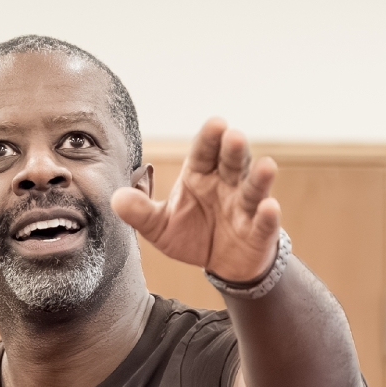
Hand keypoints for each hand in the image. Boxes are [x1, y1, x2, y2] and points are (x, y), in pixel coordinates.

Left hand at [111, 118, 280, 282]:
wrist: (220, 264)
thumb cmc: (191, 234)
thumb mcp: (159, 227)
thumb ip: (140, 212)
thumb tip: (115, 198)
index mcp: (200, 176)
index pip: (204, 153)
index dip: (210, 139)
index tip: (216, 123)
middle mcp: (226, 184)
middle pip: (231, 163)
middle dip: (233, 150)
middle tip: (233, 136)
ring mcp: (246, 207)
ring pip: (253, 189)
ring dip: (259, 178)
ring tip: (265, 166)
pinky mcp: (260, 231)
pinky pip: (264, 222)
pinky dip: (268, 216)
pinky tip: (270, 208)